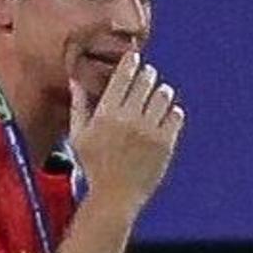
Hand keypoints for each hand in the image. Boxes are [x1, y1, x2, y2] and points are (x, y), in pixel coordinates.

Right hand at [67, 52, 182, 208]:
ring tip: (158, 93)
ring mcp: (149, 131)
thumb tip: (75, 78)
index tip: (134, 56)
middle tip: (147, 74)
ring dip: (161, 91)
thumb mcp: (79, 135)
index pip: (122, 76)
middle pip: (146, 81)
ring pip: (164, 95)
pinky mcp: (165, 143)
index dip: (130, 62)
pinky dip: (172, 111)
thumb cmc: (93, 166)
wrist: (115, 197)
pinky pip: (176, 115)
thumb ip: (78, 104)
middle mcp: (129, 119)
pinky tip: (166, 113)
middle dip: (147, 74)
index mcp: (106, 114)